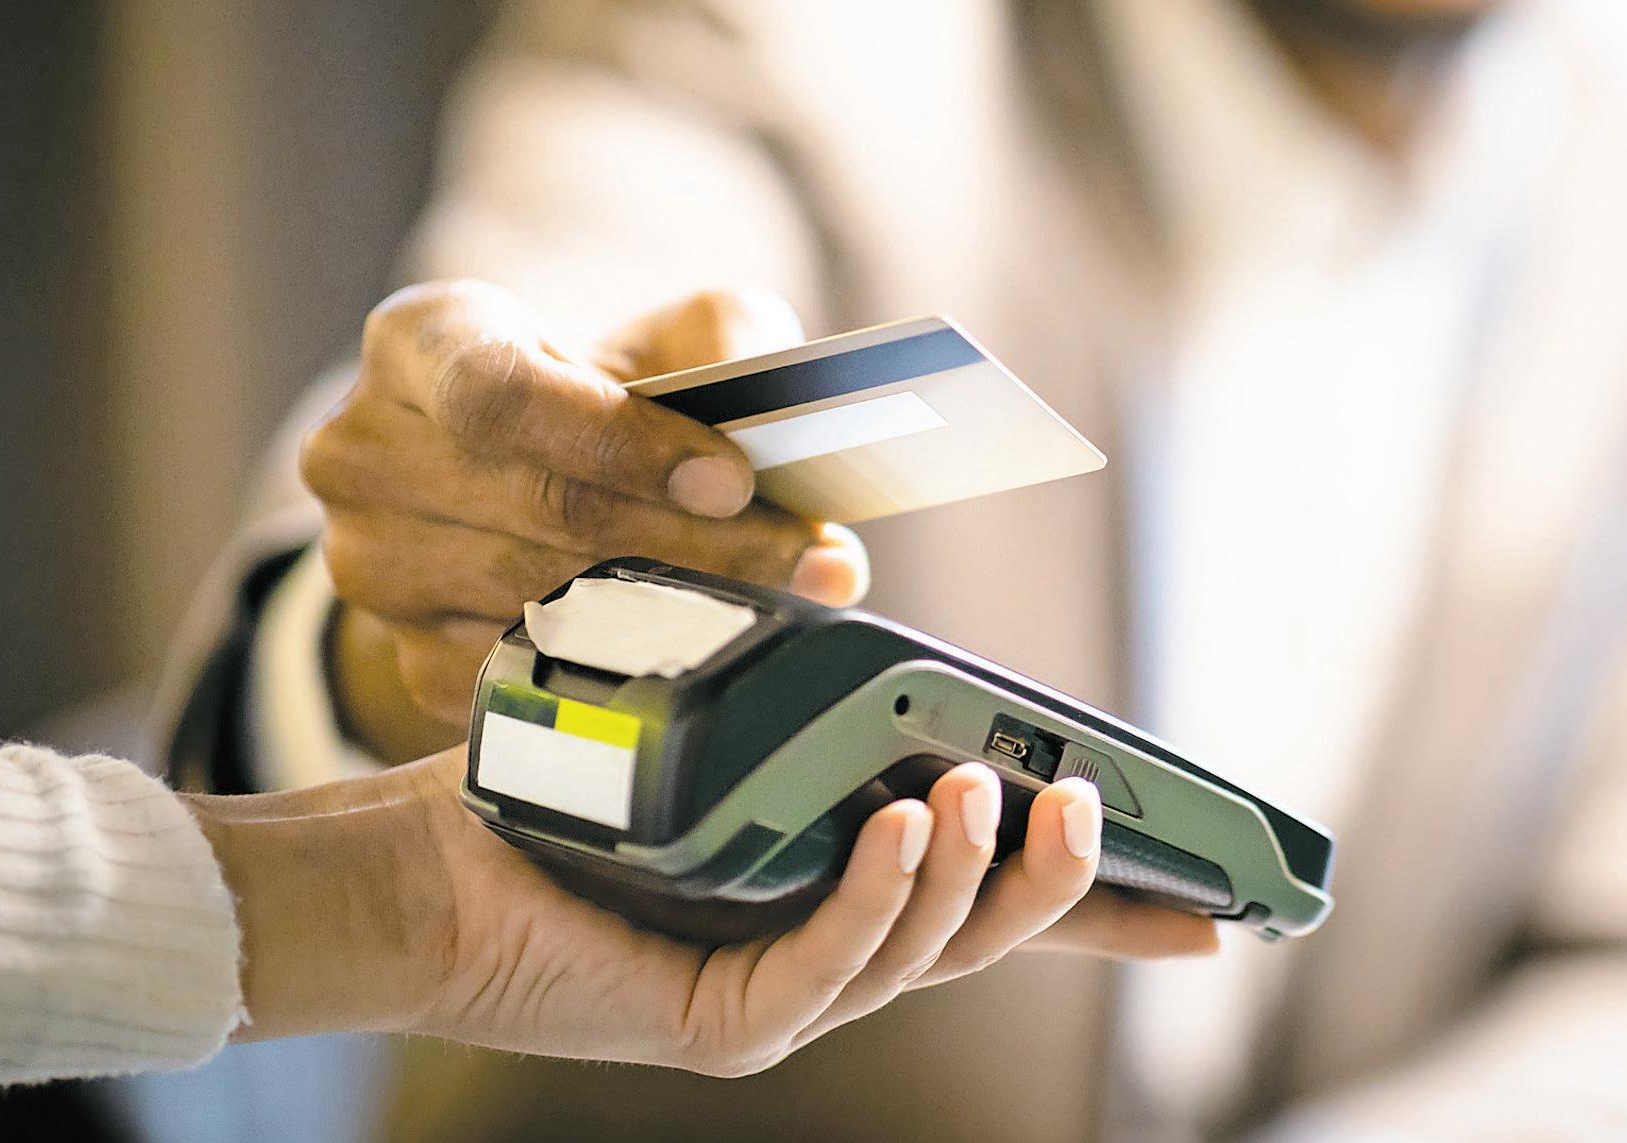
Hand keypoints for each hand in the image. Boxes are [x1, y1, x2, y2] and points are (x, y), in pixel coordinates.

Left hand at [187, 749, 1217, 1074]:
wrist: (413, 863)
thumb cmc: (551, 785)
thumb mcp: (711, 728)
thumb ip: (799, 705)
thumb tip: (869, 605)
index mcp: (832, 897)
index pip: (993, 908)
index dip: (1102, 908)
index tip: (1213, 900)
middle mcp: (819, 958)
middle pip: (988, 939)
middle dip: (1068, 885)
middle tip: (1101, 806)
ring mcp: (774, 1002)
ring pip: (925, 955)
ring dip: (978, 874)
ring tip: (1006, 792)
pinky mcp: (717, 1020)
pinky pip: (829, 964)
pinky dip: (882, 897)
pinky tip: (909, 824)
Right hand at [302, 281, 869, 762]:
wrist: (519, 473)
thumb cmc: (602, 392)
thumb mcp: (666, 334)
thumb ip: (727, 341)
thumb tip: (782, 408)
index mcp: (416, 341)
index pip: (498, 395)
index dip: (620, 444)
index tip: (734, 479)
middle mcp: (361, 449)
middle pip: (535, 510)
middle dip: (689, 540)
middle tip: (805, 556)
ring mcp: (369, 563)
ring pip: (534, 602)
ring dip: (675, 609)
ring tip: (780, 599)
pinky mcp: (402, 654)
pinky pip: (521, 674)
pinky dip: (623, 668)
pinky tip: (699, 646)